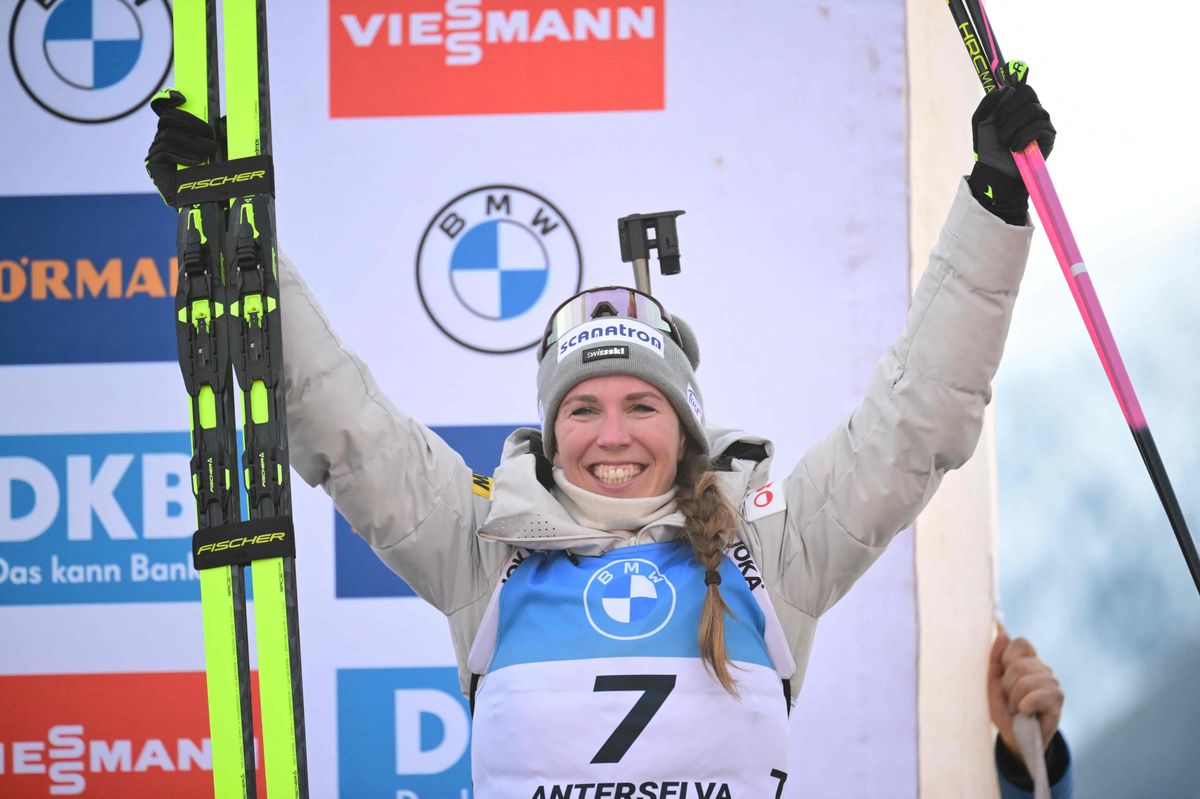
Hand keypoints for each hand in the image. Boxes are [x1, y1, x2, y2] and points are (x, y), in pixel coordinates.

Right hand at [144, 88, 217, 205]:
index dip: (168, 100)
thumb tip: (224, 118)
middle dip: (190, 123)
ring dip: (192, 142)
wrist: (203, 204)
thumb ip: (219, 134)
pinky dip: (183, 155)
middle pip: (167, 119)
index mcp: (175, 133)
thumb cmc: (213, 177)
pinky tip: (197, 162)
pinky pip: (164, 152)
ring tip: (210, 151)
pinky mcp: (153, 166)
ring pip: (168, 136)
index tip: (182, 98)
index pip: (167, 110)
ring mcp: (156, 153)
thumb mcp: (220, 151)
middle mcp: (162, 140)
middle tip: (211, 135)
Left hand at [971, 63, 1055, 178]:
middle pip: (1028, 92)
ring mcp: (1042, 121)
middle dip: (1008, 110)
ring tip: (1005, 142)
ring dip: (1012, 128)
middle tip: (999, 126)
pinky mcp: (1049, 134)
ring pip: (1032, 110)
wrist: (995, 170)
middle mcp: (1033, 109)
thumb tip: (1005, 88)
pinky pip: (1038, 126)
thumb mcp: (980, 121)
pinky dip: (1022, 138)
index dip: (1008, 96)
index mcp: (1018, 104)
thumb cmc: (988, 146)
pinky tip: (1015, 148)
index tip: (996, 113)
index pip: (1021, 87)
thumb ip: (989, 102)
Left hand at [988, 626, 1062, 756]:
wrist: (1015, 738)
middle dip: (1007, 685)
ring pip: (1026, 681)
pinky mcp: (1057, 699)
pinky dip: (1025, 705)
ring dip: (1014, 699)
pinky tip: (1025, 712)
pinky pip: (1039, 695)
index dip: (1007, 657)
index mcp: (1026, 661)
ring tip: (1017, 708)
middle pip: (1019, 664)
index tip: (1002, 673)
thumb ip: (995, 659)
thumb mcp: (992, 683)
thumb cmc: (1003, 708)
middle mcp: (1042, 669)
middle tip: (1009, 699)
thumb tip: (1003, 634)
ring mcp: (1052, 683)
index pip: (1021, 643)